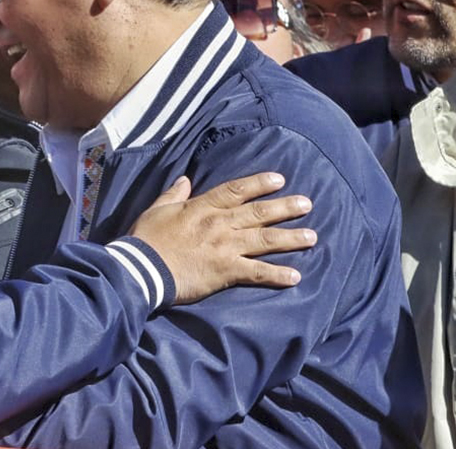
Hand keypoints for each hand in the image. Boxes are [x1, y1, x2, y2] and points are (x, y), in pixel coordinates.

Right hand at [129, 173, 315, 304]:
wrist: (142, 268)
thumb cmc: (146, 239)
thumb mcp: (157, 210)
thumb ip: (173, 194)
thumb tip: (184, 180)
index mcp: (202, 207)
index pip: (236, 190)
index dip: (259, 183)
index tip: (279, 179)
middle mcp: (219, 224)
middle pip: (259, 212)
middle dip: (285, 207)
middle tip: (307, 204)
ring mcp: (225, 247)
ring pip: (265, 239)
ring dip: (290, 238)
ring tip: (312, 236)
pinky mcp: (225, 271)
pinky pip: (257, 272)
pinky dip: (277, 275)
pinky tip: (295, 277)